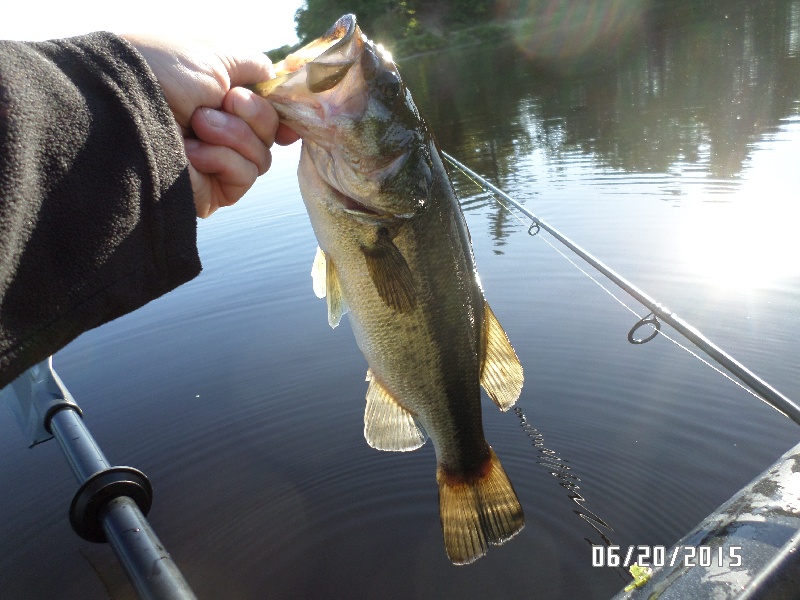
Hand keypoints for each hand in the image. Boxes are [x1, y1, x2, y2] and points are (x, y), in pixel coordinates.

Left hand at [122, 35, 298, 216]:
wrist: (127, 107)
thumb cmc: (163, 73)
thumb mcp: (217, 56)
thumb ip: (254, 68)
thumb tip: (277, 84)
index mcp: (219, 99)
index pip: (266, 112)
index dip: (278, 112)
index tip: (283, 108)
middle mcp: (219, 131)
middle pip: (270, 133)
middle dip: (253, 114)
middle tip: (224, 102)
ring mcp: (216, 163)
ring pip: (261, 156)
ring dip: (234, 134)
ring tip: (199, 125)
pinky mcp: (212, 190)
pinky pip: (244, 176)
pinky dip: (223, 158)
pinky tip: (192, 151)